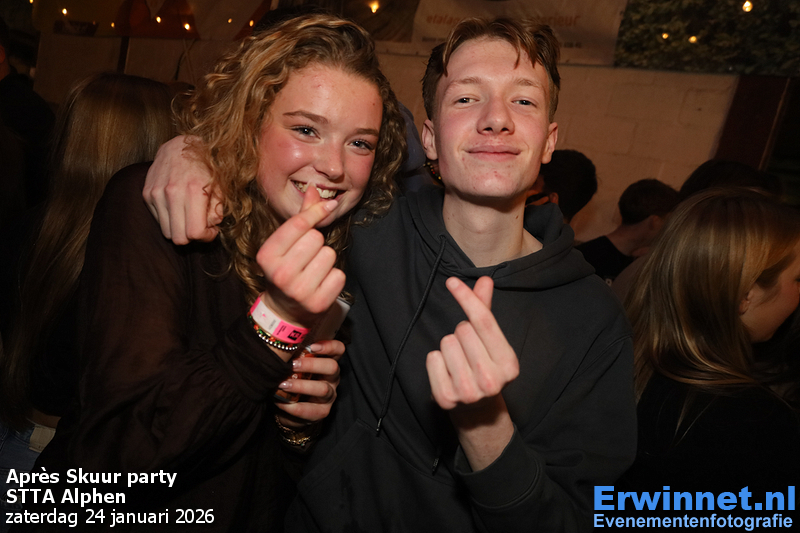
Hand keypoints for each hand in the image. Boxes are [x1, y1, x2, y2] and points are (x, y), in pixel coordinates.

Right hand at [143, 135, 222, 243]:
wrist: (180, 144)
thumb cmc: (206, 166)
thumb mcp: (220, 187)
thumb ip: (217, 211)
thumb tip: (209, 228)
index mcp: (194, 191)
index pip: (195, 233)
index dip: (206, 237)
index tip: (211, 230)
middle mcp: (172, 193)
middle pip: (179, 238)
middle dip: (192, 236)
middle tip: (200, 225)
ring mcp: (156, 194)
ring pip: (167, 232)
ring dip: (180, 228)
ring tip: (189, 216)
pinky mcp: (147, 193)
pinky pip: (159, 220)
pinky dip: (170, 219)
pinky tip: (178, 207)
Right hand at [257, 187, 344, 327]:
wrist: (285, 311)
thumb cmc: (286, 270)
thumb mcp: (285, 244)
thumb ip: (300, 217)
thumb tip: (314, 189)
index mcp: (266, 256)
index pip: (298, 224)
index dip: (316, 211)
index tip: (328, 205)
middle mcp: (281, 274)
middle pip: (316, 238)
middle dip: (316, 243)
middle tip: (306, 257)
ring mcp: (300, 291)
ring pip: (330, 255)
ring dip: (326, 260)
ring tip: (313, 271)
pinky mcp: (318, 303)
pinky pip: (339, 275)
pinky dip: (334, 277)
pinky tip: (321, 284)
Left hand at [275, 340, 342, 426]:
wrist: (290, 409)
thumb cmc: (292, 380)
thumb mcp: (295, 367)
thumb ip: (293, 356)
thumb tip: (278, 346)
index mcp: (327, 362)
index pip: (338, 350)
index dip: (329, 346)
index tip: (312, 346)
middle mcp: (332, 378)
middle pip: (332, 367)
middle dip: (311, 365)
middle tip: (292, 364)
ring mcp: (329, 396)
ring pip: (322, 389)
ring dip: (301, 386)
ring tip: (283, 384)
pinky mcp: (322, 412)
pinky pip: (310, 410)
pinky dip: (293, 407)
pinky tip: (280, 402)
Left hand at [427, 276, 517, 469]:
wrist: (477, 413)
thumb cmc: (483, 367)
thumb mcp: (491, 343)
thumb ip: (486, 311)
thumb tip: (484, 280)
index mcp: (509, 364)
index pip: (485, 322)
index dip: (467, 298)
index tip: (451, 281)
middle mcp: (492, 381)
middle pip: (462, 331)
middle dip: (460, 334)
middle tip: (467, 351)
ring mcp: (469, 392)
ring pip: (446, 343)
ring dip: (448, 347)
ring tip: (457, 362)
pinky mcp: (447, 399)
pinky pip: (432, 358)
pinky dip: (435, 361)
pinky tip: (446, 373)